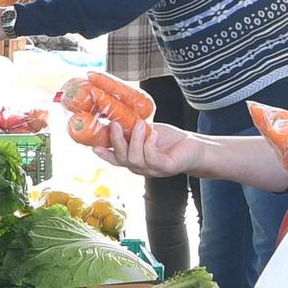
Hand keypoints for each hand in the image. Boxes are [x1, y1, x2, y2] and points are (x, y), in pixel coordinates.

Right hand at [90, 118, 204, 177]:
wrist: (194, 147)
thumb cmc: (169, 140)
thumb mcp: (146, 132)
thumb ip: (132, 130)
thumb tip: (116, 118)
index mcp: (133, 159)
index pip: (115, 159)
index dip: (104, 155)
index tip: (94, 146)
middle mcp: (140, 167)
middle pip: (121, 159)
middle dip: (116, 142)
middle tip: (115, 124)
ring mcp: (152, 169)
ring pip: (135, 159)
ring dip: (135, 140)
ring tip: (139, 124)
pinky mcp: (165, 167)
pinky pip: (151, 158)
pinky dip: (149, 144)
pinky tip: (153, 134)